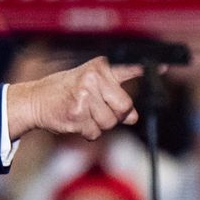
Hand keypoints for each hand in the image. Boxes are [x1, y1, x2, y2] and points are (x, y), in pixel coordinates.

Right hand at [7, 56, 141, 139]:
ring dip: (99, 125)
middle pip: (125, 106)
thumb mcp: (90, 85)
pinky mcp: (77, 114)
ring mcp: (85, 96)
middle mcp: (93, 78)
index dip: (146, 69)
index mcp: (98, 67)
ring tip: (84, 114)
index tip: (165, 67)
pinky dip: (88, 132)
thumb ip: (114, 96)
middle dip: (115, 114)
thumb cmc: (64, 91)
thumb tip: (133, 118)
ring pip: (110, 122)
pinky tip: (76, 120)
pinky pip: (95, 132)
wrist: (34, 100)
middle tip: (97, 109)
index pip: (128, 68)